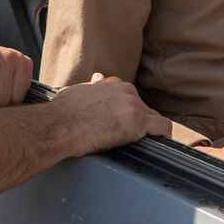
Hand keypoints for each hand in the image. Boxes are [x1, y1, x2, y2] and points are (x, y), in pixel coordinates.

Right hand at [52, 73, 171, 154]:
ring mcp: (133, 105)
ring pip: (154, 118)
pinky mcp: (137, 122)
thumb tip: (96, 78)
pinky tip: (160, 144)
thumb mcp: (77, 90)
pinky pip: (163, 128)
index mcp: (113, 83)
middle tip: (128, 138)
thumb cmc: (63, 112)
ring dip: (149, 131)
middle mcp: (125, 90)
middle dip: (139, 122)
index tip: (123, 123)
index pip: (130, 98)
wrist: (60, 125)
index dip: (128, 112)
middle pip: (144, 108)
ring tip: (142, 144)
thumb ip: (91, 86)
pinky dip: (164, 136)